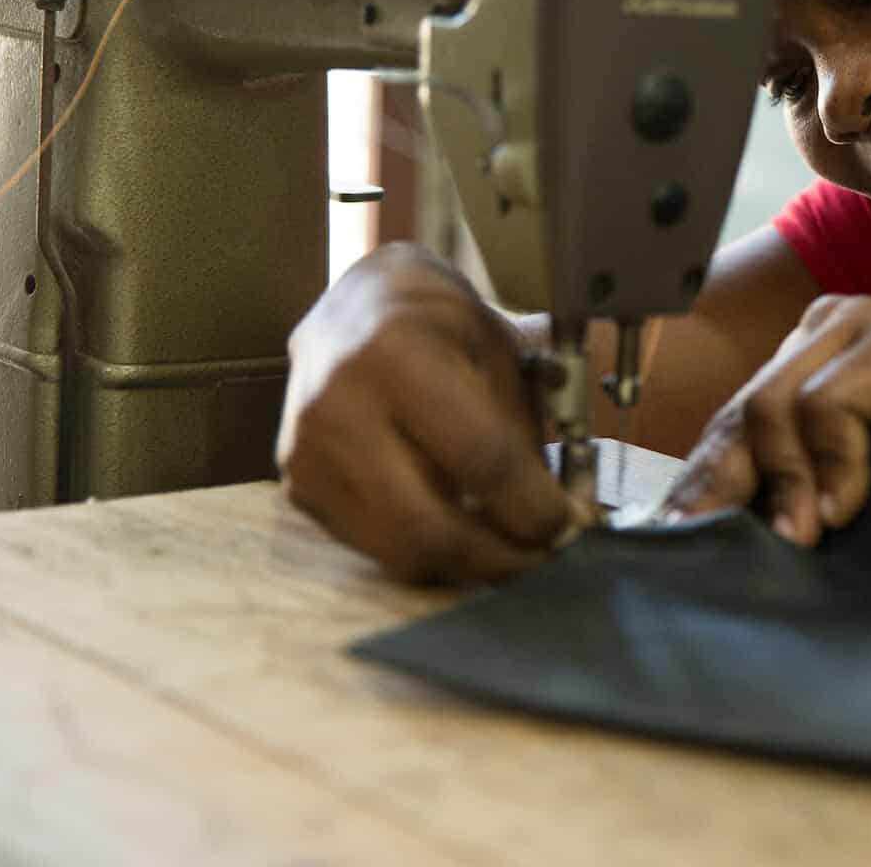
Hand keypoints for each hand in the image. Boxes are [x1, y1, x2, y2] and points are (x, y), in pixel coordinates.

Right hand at [276, 242, 591, 581]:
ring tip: (508, 545)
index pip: (480, 457)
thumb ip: (527, 427)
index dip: (534, 505)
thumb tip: (566, 510)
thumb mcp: (498, 350)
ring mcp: (308, 454)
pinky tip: (458, 522)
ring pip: (400, 552)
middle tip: (543, 558)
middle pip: (428, 528)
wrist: (351, 307)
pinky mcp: (298, 487)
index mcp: (397, 354)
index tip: (572, 526)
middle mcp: (338, 408)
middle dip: (499, 559)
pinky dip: (427, 548)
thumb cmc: (438, 324)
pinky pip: (375, 546)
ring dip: (467, 563)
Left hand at [660, 294, 870, 545]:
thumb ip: (777, 486)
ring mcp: (867, 324)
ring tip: (806, 538)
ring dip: (788, 482)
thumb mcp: (837, 483)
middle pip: (747, 409)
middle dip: (735, 486)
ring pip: (779, 402)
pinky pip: (835, 402)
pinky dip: (834, 461)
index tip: (674, 536)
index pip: (733, 419)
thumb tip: (685, 528)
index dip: (703, 481)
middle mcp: (830, 324)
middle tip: (733, 550)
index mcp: (805, 351)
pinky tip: (847, 506)